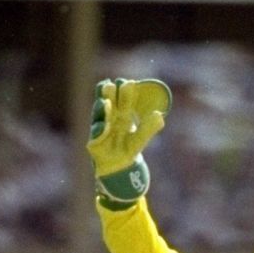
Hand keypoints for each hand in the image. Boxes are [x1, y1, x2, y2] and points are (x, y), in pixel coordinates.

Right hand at [87, 78, 168, 209]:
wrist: (118, 170)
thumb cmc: (127, 150)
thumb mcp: (140, 139)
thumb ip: (149, 128)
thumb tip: (159, 116)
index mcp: (121, 116)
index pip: (122, 101)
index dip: (124, 92)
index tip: (128, 82)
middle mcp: (109, 120)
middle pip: (109, 105)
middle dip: (109, 95)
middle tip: (111, 84)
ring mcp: (100, 130)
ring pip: (100, 118)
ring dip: (101, 110)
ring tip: (105, 103)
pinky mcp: (94, 143)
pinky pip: (96, 136)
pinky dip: (99, 131)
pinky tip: (102, 126)